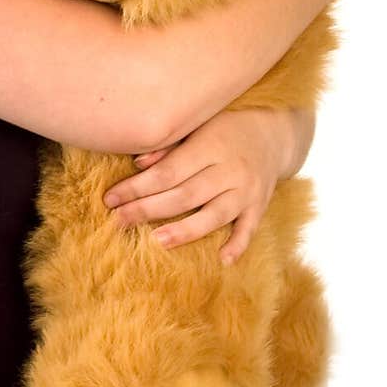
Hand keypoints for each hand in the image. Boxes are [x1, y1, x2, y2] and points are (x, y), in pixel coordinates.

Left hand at [102, 107, 297, 262]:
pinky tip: (223, 260)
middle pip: (185, 195)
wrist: (276, 133)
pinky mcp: (260, 206)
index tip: (110, 199)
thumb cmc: (225, 129)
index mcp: (210, 146)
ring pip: (214, 215)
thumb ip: (170, 146)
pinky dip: (238, 245)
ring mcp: (247, 190)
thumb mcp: (199, 126)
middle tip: (118, 221)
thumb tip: (138, 164)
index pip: (168, 172)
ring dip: (186, 230)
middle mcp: (230, 170)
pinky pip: (249, 229)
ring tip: (157, 241)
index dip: (137, 187)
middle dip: (148, 209)